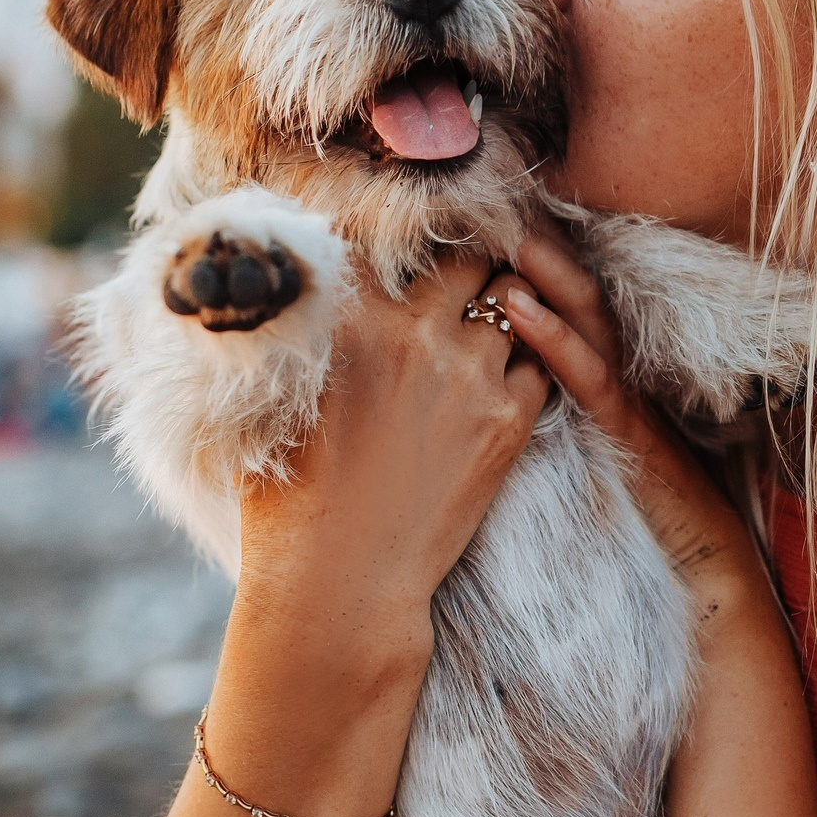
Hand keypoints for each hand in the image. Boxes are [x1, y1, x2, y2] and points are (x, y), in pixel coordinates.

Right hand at [230, 253, 550, 672]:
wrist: (341, 582)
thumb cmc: (289, 497)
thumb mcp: (276, 394)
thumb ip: (303, 326)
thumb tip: (303, 278)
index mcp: (346, 317)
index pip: (386, 239)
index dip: (405, 235)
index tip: (415, 237)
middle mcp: (411, 331)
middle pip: (467, 258)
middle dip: (471, 263)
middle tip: (470, 276)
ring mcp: (467, 372)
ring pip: (512, 302)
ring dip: (506, 309)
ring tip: (496, 323)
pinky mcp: (508, 419)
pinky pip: (540, 361)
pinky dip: (530, 360)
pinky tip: (510, 375)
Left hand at [500, 227, 766, 600]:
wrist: (700, 554)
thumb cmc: (635, 504)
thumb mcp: (588, 439)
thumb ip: (554, 395)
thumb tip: (501, 364)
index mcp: (606, 365)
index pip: (567, 294)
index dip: (531, 255)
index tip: (484, 219)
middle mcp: (621, 365)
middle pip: (576, 286)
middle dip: (535, 244)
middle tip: (489, 204)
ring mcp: (629, 392)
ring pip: (585, 315)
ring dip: (543, 272)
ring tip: (500, 236)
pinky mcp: (629, 426)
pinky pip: (588, 373)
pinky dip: (552, 336)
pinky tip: (517, 308)